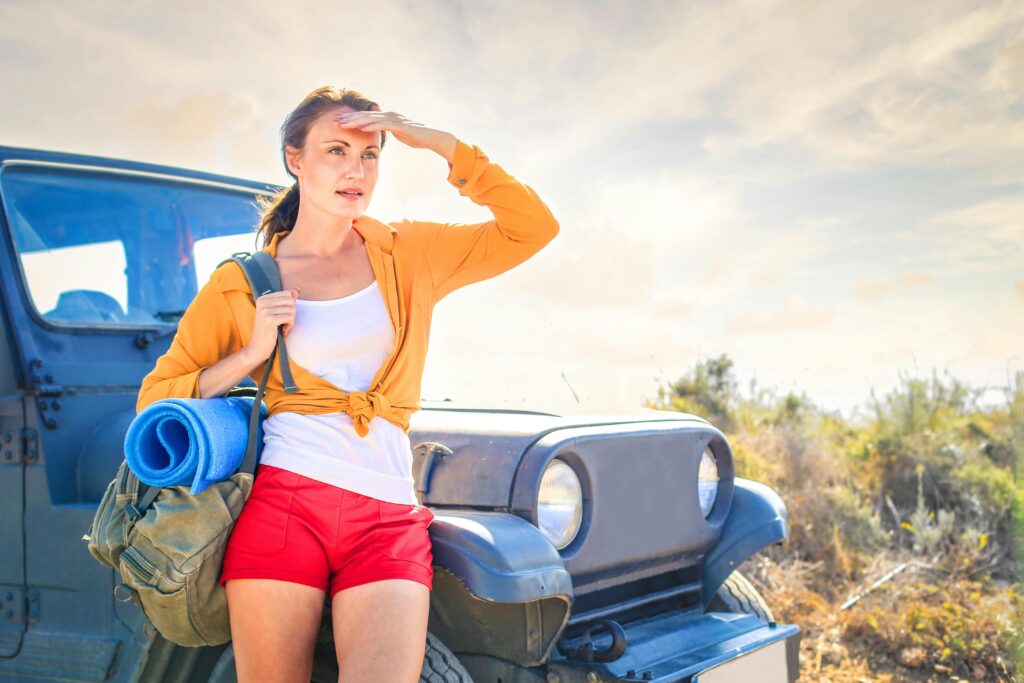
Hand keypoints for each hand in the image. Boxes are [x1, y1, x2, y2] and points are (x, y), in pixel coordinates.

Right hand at [244, 289, 298, 363]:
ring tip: (283, 327)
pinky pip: (290, 317)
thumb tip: (296, 290)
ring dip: (291, 320)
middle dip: (292, 312)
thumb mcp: (277, 312)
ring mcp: (265, 311)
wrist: (258, 346)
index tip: (282, 315)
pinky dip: (290, 325)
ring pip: (292, 309)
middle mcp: (262, 302)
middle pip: (290, 301)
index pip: (287, 294)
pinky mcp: (269, 320)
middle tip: (285, 322)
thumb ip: (287, 300)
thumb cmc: (270, 330)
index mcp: (263, 298)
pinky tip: (283, 331)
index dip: (289, 305)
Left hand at [333, 110, 455, 161]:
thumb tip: (382, 137)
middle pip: (365, 115)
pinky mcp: (398, 125)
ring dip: (356, 121)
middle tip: (335, 120)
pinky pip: (381, 125)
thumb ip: (389, 133)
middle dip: (349, 118)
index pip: (366, 117)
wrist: (432, 137)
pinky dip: (370, 126)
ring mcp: (393, 119)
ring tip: (343, 124)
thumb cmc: (417, 138)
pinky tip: (360, 128)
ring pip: (370, 118)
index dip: (352, 119)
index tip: (339, 122)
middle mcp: (388, 115)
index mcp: (387, 117)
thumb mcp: (399, 135)